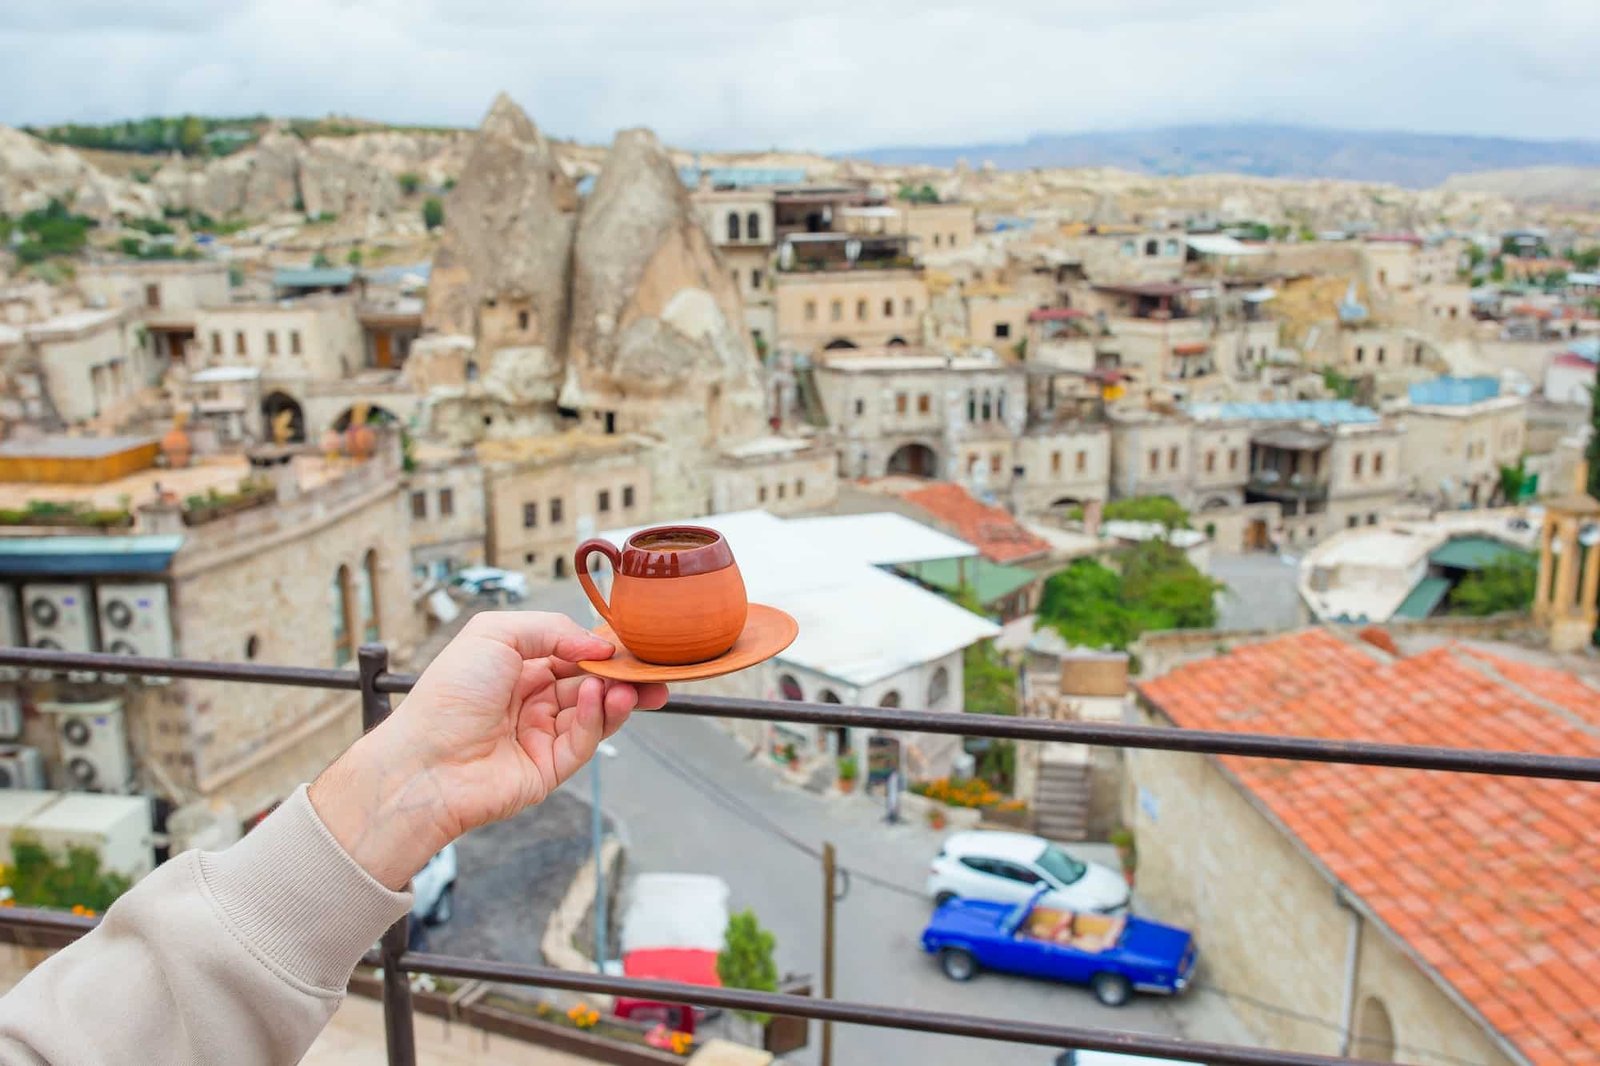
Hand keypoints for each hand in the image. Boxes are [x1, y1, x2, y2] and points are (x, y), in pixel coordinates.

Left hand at [310, 612, 667, 887]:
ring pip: (596, 711)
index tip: (630, 640)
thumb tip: (597, 643)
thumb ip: (551, 629)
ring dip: (616, 694)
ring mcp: (542, 735)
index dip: (603, 646)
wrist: (425, 762)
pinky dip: (597, 716)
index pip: (574, 652)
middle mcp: (532, 700)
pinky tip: (598, 697)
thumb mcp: (494, 634)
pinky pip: (585, 740)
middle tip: (651, 667)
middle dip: (624, 674)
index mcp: (518, 667)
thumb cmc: (447, 696)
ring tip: (626, 683)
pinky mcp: (550, 768)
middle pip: (593, 682)